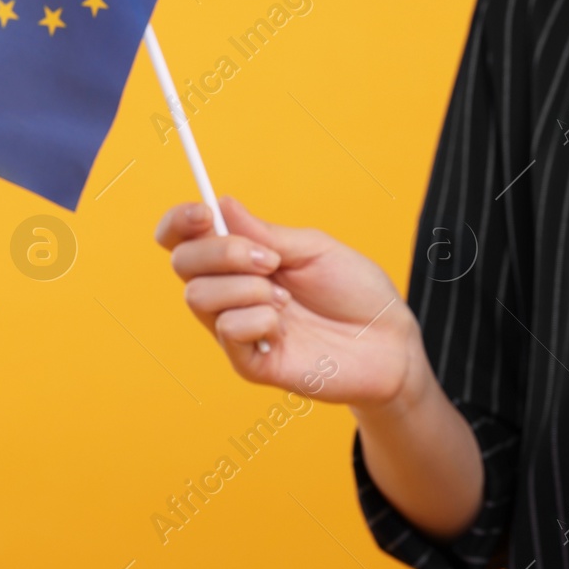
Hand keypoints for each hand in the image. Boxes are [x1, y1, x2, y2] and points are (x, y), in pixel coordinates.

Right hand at [154, 195, 424, 409]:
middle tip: (270, 260)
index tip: (203, 212)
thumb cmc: (355, 292)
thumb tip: (222, 204)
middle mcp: (232, 294)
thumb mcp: (315, 249)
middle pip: (184, 264)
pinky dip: (259, 319)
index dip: (179, 222)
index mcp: (243, 260)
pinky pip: (228, 330)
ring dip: (248, 288)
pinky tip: (286, 326)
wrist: (389, 341)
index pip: (186, 240)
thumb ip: (266, 233)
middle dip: (221, 252)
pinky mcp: (249, 363)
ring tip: (287, 298)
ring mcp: (238, 329)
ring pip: (198, 297)